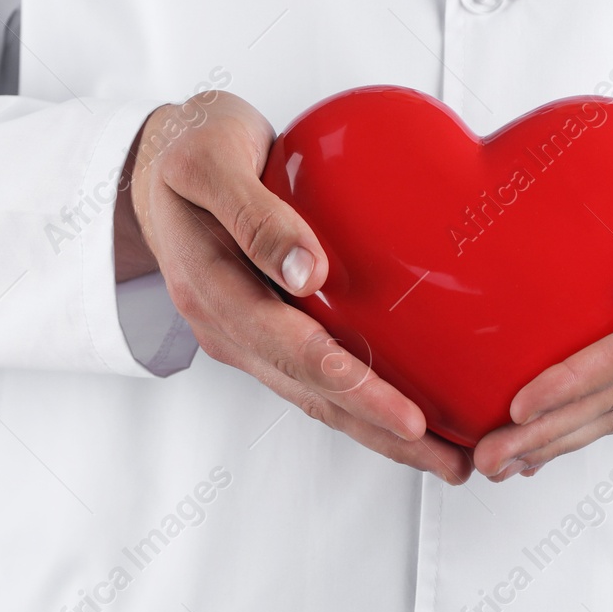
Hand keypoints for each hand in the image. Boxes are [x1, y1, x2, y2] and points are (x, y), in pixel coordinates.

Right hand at [115, 91, 471, 482]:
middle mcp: (229, 326)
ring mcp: (247, 333)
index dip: (355, 388)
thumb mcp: (208, 162)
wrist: (159, 156)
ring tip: (448, 458)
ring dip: (381, 432)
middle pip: (313, 394)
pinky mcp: (267, 326)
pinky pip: (318, 374)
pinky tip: (413, 413)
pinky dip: (365, 400)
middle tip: (453, 464)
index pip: (292, 351)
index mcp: (212, 289)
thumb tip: (307, 272)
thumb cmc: (189, 147)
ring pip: (318, 396)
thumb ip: (252, 213)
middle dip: (384, 433)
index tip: (410, 417)